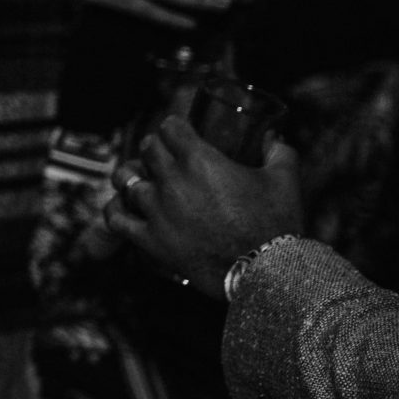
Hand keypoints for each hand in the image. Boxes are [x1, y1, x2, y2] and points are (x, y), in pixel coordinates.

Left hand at [110, 115, 302, 292]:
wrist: (266, 272)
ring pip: (125, 179)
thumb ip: (279, 152)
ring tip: (139, 176)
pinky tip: (121, 206)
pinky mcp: (150, 239)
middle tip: (162, 154)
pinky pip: (116, 219)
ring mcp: (157, 211)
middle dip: (155, 147)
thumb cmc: (275, 223)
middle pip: (147, 150)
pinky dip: (115, 209)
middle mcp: (172, 181)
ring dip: (132, 174)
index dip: (173, 126)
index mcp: (200, 160)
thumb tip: (273, 138)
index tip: (177, 131)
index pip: (169, 128)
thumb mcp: (284, 180)